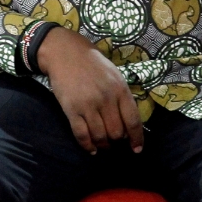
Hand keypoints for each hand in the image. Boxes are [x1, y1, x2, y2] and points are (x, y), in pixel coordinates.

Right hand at [36, 27, 143, 154]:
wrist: (64, 52)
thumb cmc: (92, 63)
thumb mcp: (114, 75)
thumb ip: (122, 96)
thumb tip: (127, 123)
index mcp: (120, 89)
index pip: (133, 121)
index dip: (136, 139)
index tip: (136, 149)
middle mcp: (106, 99)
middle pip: (116, 132)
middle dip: (116, 142)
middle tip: (113, 141)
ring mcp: (88, 105)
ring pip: (100, 136)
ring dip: (103, 145)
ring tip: (102, 145)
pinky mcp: (71, 109)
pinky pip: (81, 134)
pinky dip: (87, 145)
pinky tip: (91, 149)